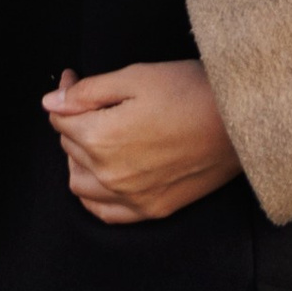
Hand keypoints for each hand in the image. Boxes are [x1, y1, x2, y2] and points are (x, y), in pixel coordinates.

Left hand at [42, 60, 240, 225]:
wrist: (241, 120)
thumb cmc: (192, 91)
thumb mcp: (136, 77)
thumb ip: (88, 92)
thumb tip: (50, 103)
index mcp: (101, 137)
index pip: (61, 118)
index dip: (65, 94)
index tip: (75, 79)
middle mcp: (110, 174)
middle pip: (69, 147)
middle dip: (75, 120)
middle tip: (94, 98)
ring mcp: (131, 197)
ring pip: (80, 183)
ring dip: (80, 159)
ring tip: (98, 136)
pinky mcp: (152, 209)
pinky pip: (105, 213)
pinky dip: (96, 195)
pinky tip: (104, 176)